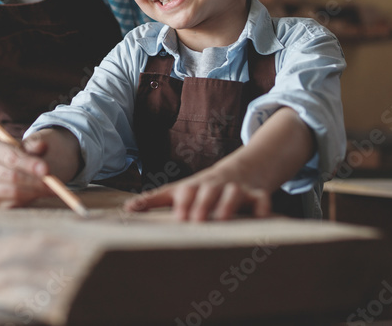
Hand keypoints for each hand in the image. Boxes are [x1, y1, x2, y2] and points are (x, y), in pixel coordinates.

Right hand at [0, 136, 53, 207]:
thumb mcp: (25, 147)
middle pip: (12, 176)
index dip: (30, 164)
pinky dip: (29, 199)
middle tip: (53, 183)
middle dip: (36, 180)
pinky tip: (39, 194)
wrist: (7, 169)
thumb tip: (42, 145)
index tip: (46, 170)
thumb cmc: (18, 156)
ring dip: (35, 191)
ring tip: (51, 189)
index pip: (12, 158)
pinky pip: (13, 203)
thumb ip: (33, 145)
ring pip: (14, 191)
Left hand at [124, 164, 272, 220]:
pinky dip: (263, 207)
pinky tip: (262, 218)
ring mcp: (237, 189)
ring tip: (223, 219)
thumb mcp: (180, 189)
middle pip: (209, 190)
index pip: (187, 190)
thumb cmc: (203, 187)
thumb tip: (127, 208)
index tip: (179, 217)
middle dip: (203, 204)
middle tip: (196, 221)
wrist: (242, 169)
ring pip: (234, 193)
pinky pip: (262, 200)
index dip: (184, 202)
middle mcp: (216, 185)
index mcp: (196, 185)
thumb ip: (155, 199)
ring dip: (228, 204)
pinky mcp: (257, 196)